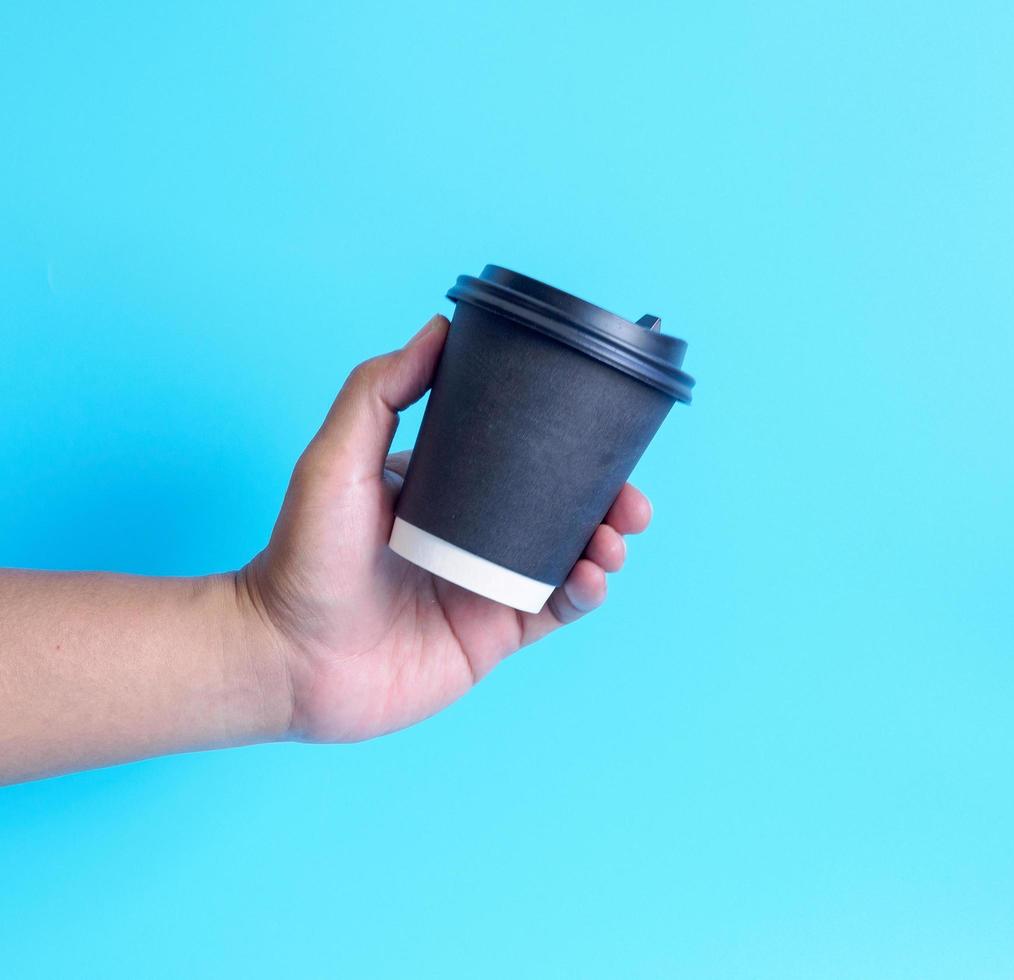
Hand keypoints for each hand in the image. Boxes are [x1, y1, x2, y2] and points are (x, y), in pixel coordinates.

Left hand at [240, 316, 652, 742]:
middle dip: (609, 503)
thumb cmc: (302, 556)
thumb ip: (379, 390)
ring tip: (614, 540)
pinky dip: (585, 594)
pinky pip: (555, 611)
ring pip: (570, 559)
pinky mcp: (494, 635)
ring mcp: (488, 587)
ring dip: (607, 546)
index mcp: (447, 490)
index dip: (572, 450)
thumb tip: (438, 327)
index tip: (605, 437)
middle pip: (563, 510)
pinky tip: (592, 578)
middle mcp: (475, 536)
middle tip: (631, 502)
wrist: (287, 657)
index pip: (523, 460)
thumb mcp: (336, 457)